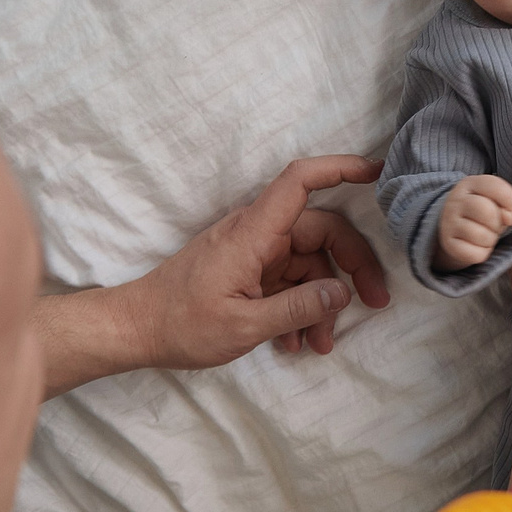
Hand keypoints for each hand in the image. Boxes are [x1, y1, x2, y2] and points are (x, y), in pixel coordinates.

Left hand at [39, 155, 392, 391]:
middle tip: (375, 304)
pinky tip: (296, 342)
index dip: (340, 167)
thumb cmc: (181, 324)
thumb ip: (298, 308)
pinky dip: (299, 308)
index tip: (377, 172)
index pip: (300, 181)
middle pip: (322, 231)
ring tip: (321, 344)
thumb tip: (343, 293)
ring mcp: (253, 252)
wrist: (134, 330)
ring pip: (309, 263)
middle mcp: (257, 233)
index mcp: (254, 233)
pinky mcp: (247, 271)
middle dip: (352, 268)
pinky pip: (288, 281)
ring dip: (322, 302)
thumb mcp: (244, 325)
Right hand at [436, 174, 511, 270]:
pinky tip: (478, 246)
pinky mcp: (449, 244)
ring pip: (484, 236)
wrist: (453, 227)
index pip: (493, 185)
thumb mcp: (495, 201)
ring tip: (486, 235)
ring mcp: (449, 223)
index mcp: (469, 184)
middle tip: (495, 225)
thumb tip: (511, 218)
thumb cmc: (481, 211)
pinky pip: (477, 254)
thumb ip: (507, 205)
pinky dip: (484, 253)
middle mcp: (455, 202)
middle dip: (499, 223)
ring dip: (492, 240)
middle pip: (488, 212)